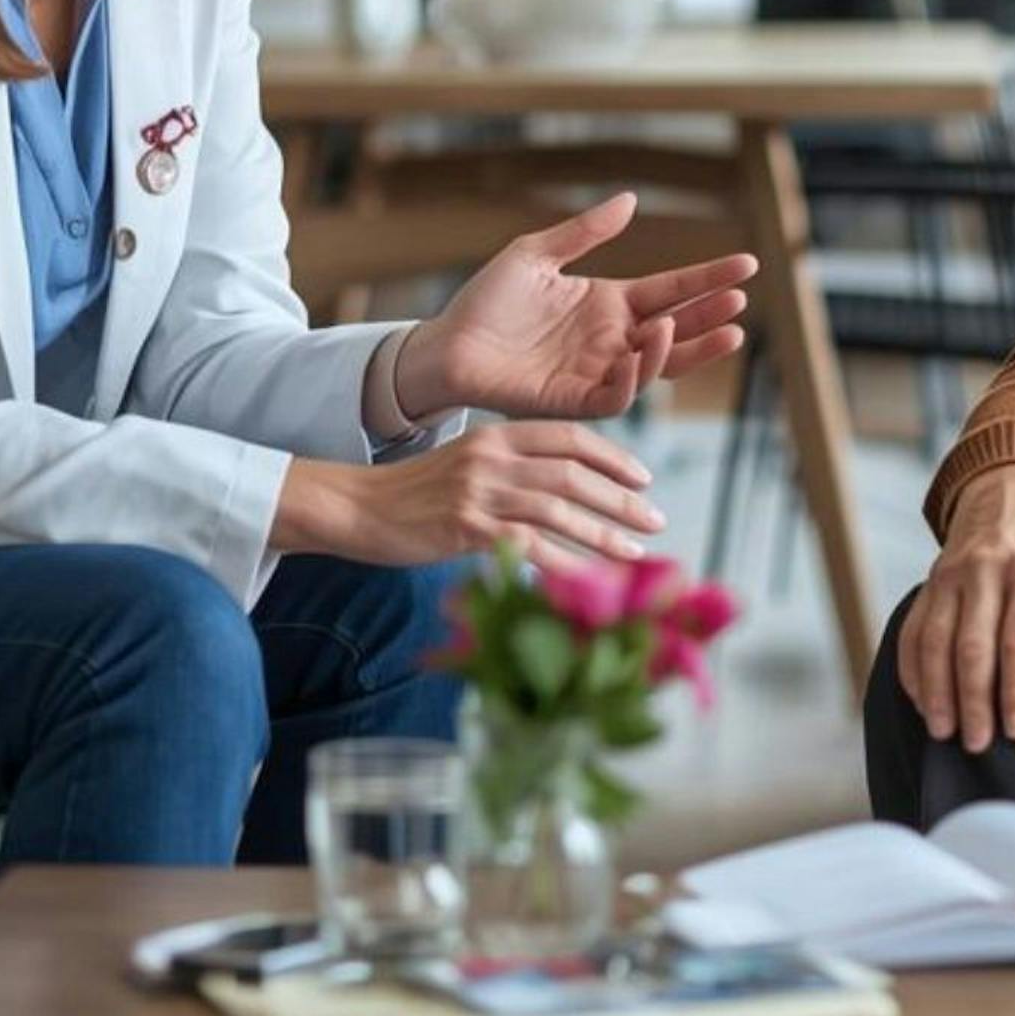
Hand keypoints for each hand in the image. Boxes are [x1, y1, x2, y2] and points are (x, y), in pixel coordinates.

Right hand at [275, 421, 664, 567]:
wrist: (358, 507)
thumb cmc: (416, 492)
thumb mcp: (468, 462)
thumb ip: (514, 467)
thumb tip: (567, 490)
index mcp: (497, 434)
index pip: (570, 438)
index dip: (614, 458)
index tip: (644, 478)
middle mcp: (493, 458)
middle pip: (575, 475)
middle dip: (623, 499)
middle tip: (656, 519)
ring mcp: (480, 493)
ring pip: (560, 511)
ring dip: (605, 534)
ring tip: (637, 553)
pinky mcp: (467, 529)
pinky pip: (529, 547)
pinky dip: (564, 565)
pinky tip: (589, 581)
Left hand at [405, 193, 756, 420]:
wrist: (446, 343)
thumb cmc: (487, 301)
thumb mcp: (536, 254)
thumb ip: (584, 232)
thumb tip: (631, 199)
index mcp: (608, 304)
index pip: (672, 290)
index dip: (707, 278)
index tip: (746, 264)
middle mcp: (612, 340)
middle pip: (677, 329)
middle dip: (710, 317)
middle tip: (739, 300)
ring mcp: (597, 372)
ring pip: (656, 367)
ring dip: (683, 349)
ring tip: (701, 325)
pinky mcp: (575, 400)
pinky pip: (617, 396)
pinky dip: (635, 377)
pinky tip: (643, 349)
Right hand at [893, 467, 1014, 753]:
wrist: (1006, 483)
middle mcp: (985, 571)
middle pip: (972, 646)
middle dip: (972, 700)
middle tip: (978, 744)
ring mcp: (952, 576)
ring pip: (934, 640)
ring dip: (936, 690)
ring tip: (943, 732)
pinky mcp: (931, 582)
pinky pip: (912, 629)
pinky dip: (912, 668)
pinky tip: (921, 701)